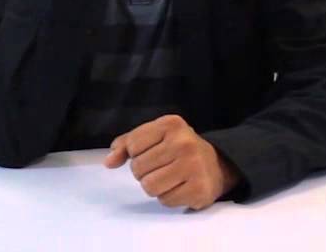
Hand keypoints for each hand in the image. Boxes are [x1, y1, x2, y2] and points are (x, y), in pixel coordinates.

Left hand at [104, 115, 239, 210]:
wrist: (217, 164)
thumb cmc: (178, 149)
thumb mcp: (155, 136)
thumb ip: (127, 144)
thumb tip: (108, 161)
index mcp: (171, 124)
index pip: (132, 145)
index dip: (136, 153)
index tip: (151, 152)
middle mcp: (184, 142)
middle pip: (138, 168)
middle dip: (144, 172)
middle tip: (162, 167)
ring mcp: (193, 166)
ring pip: (149, 186)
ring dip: (154, 186)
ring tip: (169, 178)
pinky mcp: (198, 189)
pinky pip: (164, 200)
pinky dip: (168, 197)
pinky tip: (180, 187)